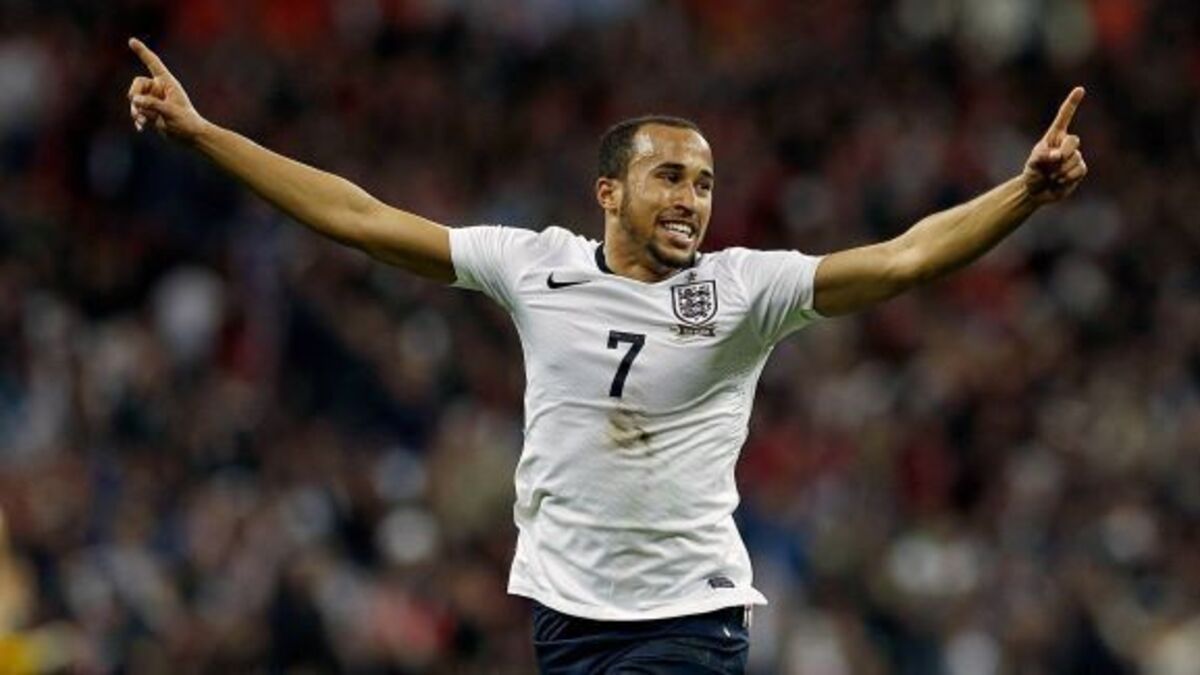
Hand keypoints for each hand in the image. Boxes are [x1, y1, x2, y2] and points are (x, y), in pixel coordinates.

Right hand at [127, 38, 206, 141]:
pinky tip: (140, 127)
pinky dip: (137, 118)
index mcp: (167, 82)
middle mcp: (159, 88)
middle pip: (137, 83)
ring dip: (136, 110)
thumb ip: (153, 105)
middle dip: (134, 94)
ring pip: (135, 99)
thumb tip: (135, 100)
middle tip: (137, 105)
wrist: (190, 137)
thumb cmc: (186, 122)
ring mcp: (153, 100)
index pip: (153, 63)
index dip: (142, 52)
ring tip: (142, 121)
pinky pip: (137, 110)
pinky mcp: (150, 111)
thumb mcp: (171, 112)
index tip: (131, 41)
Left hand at [1022, 87, 1087, 203]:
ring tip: (1051, 176)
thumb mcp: (1032, 163)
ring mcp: (1074, 156)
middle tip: (1054, 161)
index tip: (1080, 89)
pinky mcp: (1080, 169)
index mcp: (1054, 137)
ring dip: (1061, 170)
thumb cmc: (1033, 173)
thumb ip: (1043, 156)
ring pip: (1075, 159)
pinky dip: (1068, 177)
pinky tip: (1059, 181)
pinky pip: (1079, 170)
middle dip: (1065, 151)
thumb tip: (1058, 156)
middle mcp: (1066, 144)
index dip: (1072, 103)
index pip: (1064, 117)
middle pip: (1073, 141)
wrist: (1036, 191)